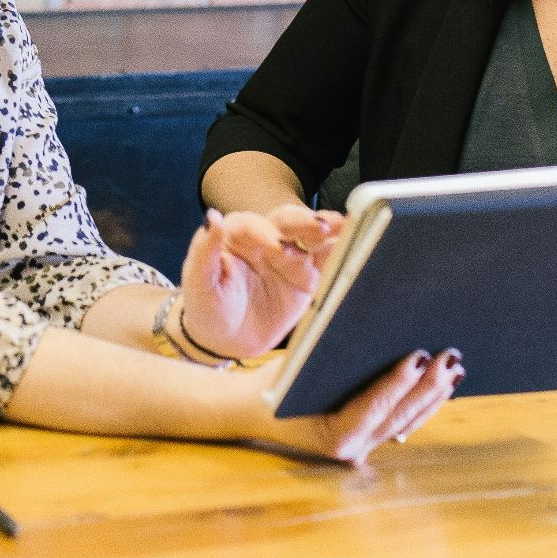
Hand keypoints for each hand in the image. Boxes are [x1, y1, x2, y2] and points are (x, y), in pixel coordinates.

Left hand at [177, 206, 343, 359]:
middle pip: (287, 222)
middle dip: (304, 222)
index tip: (275, 246)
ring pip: (311, 237)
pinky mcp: (308, 276)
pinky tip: (357, 244)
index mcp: (237, 235)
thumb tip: (211, 217)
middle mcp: (266, 238)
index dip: (265, 233)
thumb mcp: (199, 282)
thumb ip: (204, 250)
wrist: (226, 340)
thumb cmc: (207, 307)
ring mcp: (290, 256)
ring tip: (346, 226)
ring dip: (328, 231)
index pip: (252, 225)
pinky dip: (341, 252)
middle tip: (321, 226)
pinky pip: (327, 261)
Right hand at [244, 348, 464, 464]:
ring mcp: (363, 448)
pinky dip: (423, 403)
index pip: (372, 407)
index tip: (420, 357)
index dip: (398, 383)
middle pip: (399, 416)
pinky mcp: (369, 439)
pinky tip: (442, 385)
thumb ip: (331, 355)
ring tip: (454, 368)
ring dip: (433, 396)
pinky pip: (402, 423)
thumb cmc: (272, 385)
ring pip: (407, 422)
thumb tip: (371, 327)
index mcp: (332, 436)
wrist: (252, 412)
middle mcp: (351, 449)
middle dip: (428, 386)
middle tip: (450, 357)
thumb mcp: (296, 368)